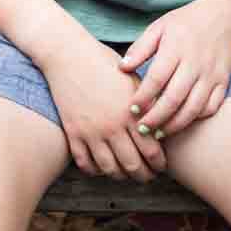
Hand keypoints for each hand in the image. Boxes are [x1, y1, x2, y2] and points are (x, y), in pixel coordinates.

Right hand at [38, 36, 165, 180]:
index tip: (160, 166)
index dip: (159, 164)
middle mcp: (111, 126)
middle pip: (132, 165)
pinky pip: (85, 163)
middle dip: (143, 175)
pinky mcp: (73, 132)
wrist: (68, 54)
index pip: (151, 150)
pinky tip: (101, 167)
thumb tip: (161, 125)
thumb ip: (147, 104)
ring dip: (120, 176)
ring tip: (126, 174)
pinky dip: (95, 170)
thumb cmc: (104, 63)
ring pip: (109, 169)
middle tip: (147, 176)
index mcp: (130, 112)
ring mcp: (91, 131)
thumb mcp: (132, 80)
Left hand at [119, 0, 230, 137]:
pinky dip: (196, 118)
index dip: (143, 97)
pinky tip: (181, 122)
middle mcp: (195, 64)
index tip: (132, 110)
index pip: (157, 78)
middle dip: (156, 118)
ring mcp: (211, 75)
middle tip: (141, 130)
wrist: (222, 17)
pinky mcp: (223, 82)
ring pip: (193, 108)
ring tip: (159, 133)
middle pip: (174, 98)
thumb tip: (122, 68)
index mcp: (176, 48)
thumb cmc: (185, 23)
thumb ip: (140, 48)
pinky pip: (211, 107)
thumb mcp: (159, 27)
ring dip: (175, 124)